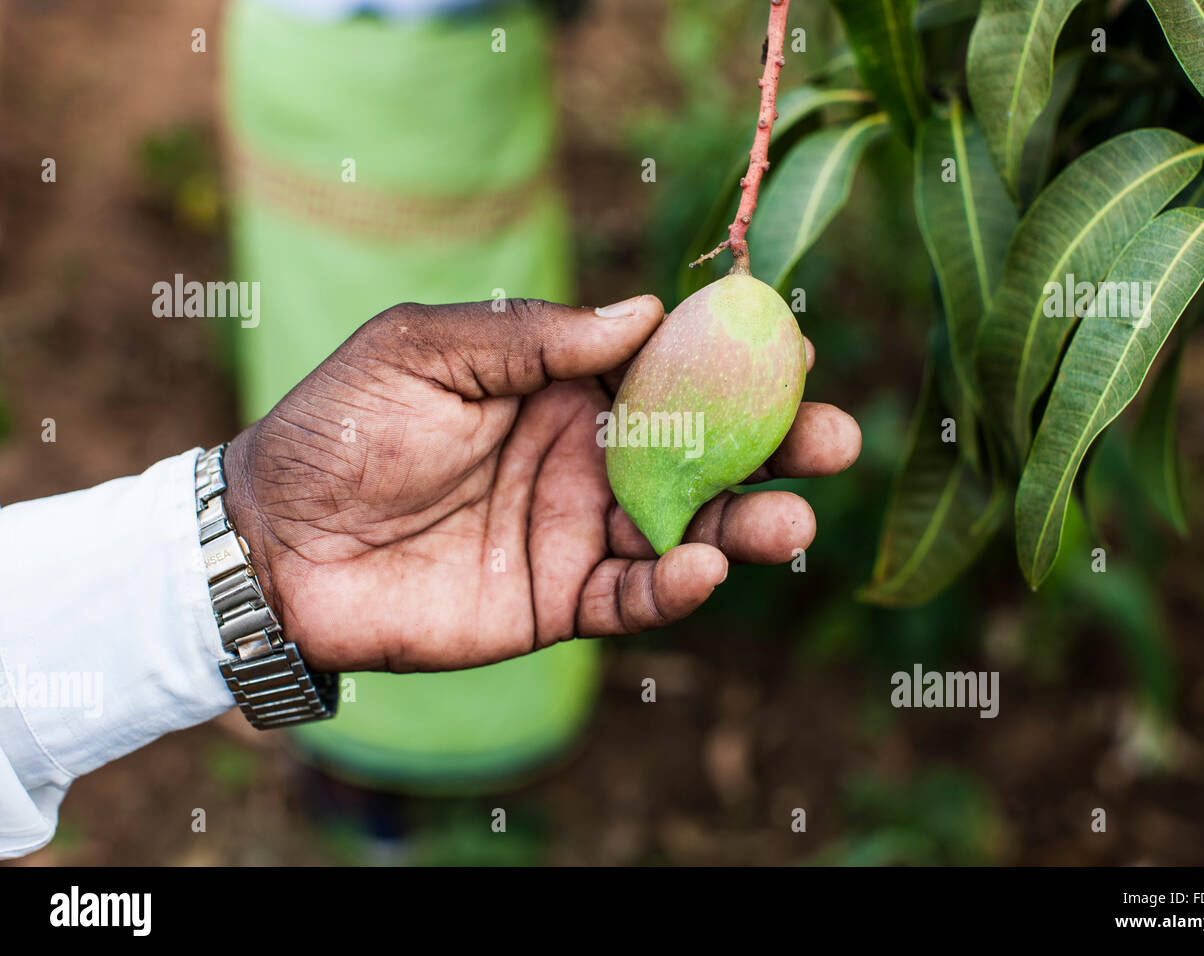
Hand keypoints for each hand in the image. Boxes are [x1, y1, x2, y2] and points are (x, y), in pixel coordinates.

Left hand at [222, 295, 860, 672]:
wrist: (277, 540)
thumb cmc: (343, 426)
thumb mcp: (427, 348)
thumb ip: (534, 335)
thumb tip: (647, 312)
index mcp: (564, 387)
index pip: (672, 370)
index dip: (735, 361)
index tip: (794, 348)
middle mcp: (589, 458)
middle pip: (706, 452)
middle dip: (776, 446)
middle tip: (835, 441)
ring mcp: (580, 531)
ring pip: (690, 529)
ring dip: (750, 525)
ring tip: (791, 520)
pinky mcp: (560, 601)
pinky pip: (635, 597)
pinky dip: (677, 588)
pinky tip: (704, 567)